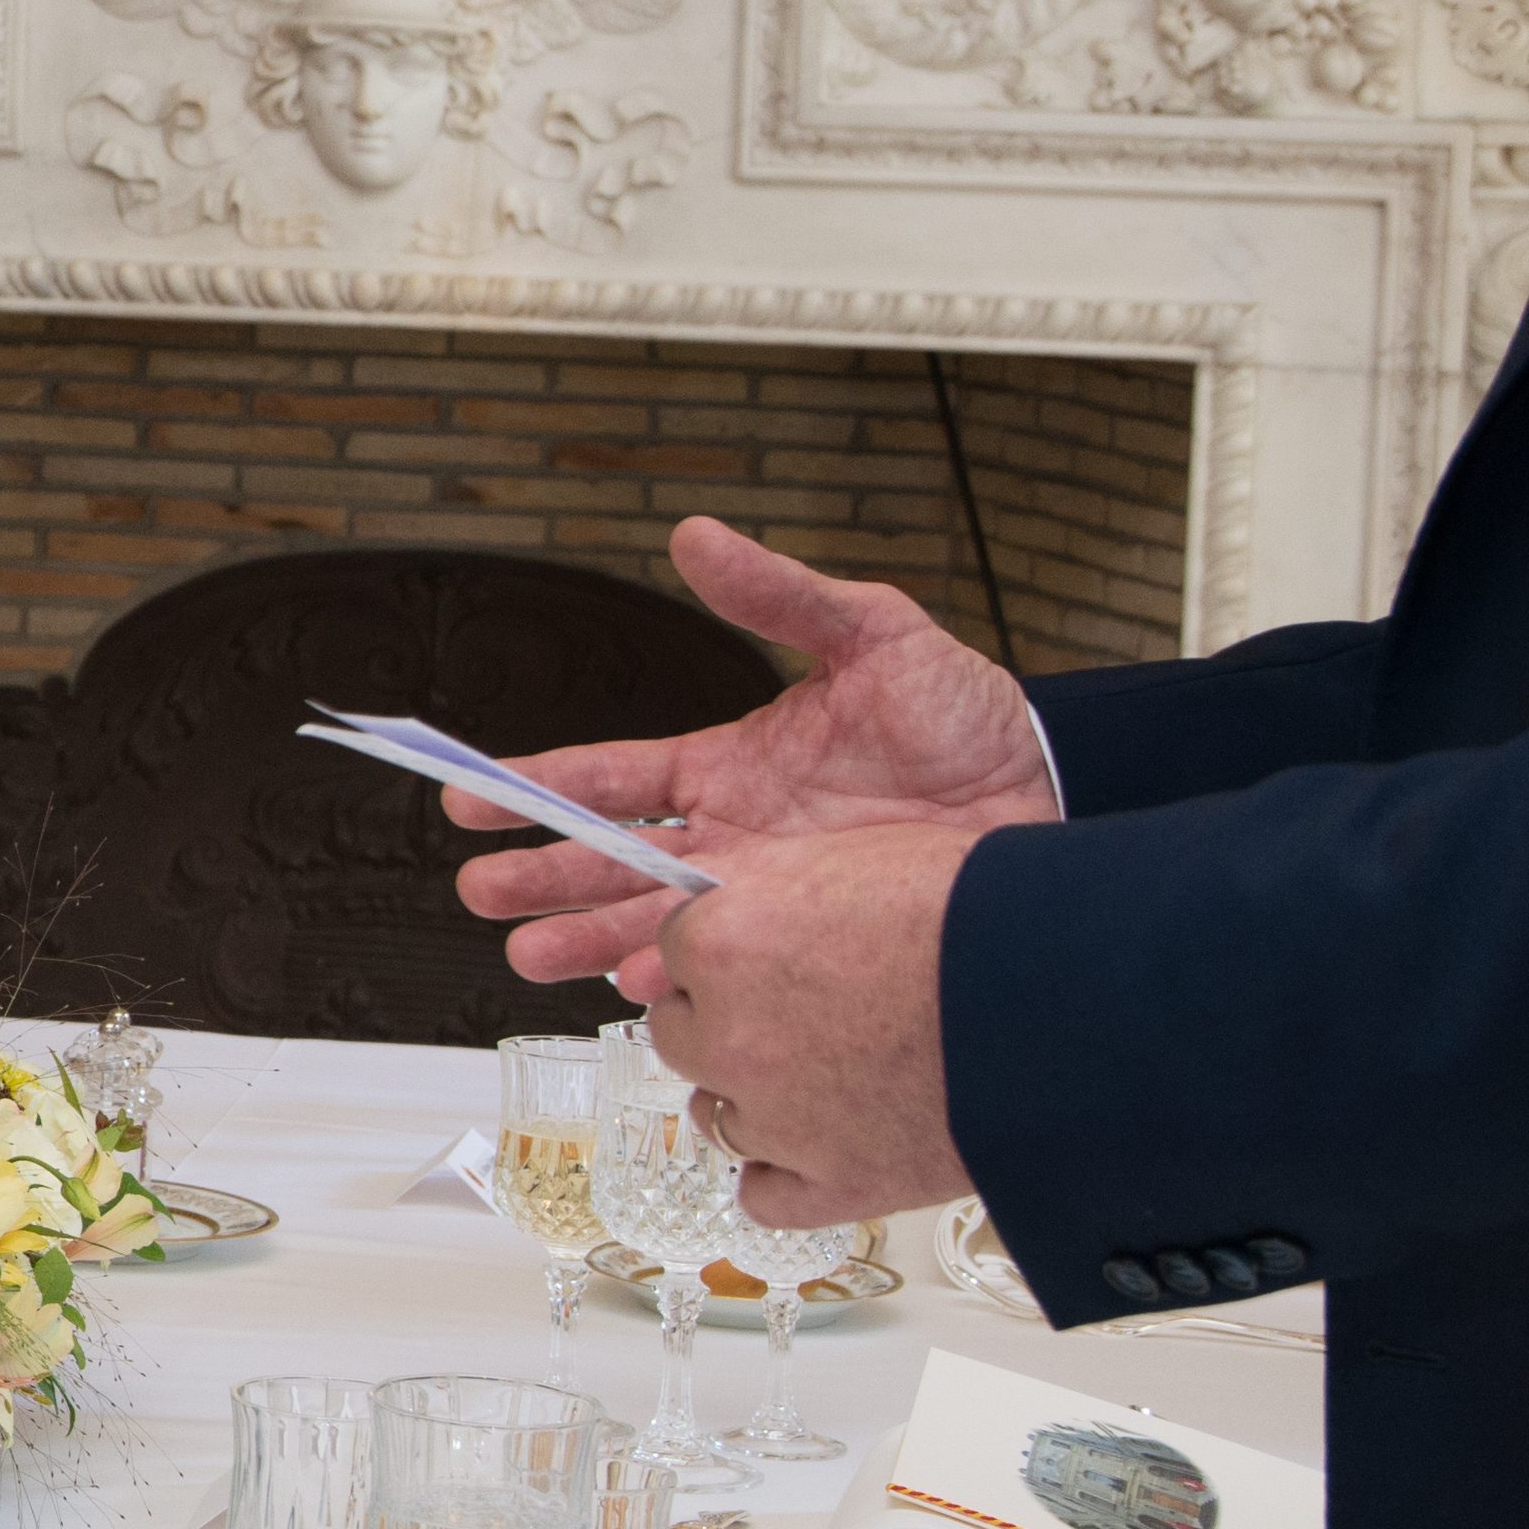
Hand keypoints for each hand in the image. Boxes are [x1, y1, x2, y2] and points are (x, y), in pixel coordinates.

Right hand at [455, 516, 1061, 990]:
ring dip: (585, 940)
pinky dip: (680, 982)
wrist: (1057, 795)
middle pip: (610, 860)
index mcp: (730, 765)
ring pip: (652, 924)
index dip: (538, 787)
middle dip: (539, 876)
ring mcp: (770, 895)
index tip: (471, 797)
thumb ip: (781, 592)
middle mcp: (736, 837)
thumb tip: (697, 535)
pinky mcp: (814, 942)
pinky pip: (730, 970)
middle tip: (479, 892)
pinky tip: (638, 993)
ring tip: (526, 958)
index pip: (613, 777)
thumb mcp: (874, 634)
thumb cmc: (971, 718)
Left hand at [636, 818, 985, 1226]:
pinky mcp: (832, 1184)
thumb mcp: (854, 860)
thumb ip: (769, 893)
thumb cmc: (980, 915)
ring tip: (828, 1071)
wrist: (1068, 995)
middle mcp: (733, 1036)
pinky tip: (820, 1142)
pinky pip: (761, 1193)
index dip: (724, 949)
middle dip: (726, 1020)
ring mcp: (778, 1119)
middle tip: (795, 1010)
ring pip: (718, 1113)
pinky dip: (784, 1172)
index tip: (762, 951)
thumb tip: (732, 914)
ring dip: (756, 1093)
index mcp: (724, 944)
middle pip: (679, 1033)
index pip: (674, 951)